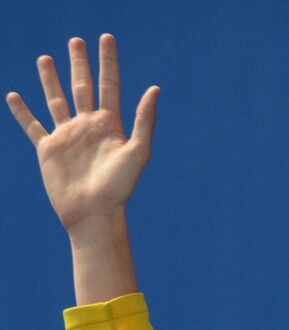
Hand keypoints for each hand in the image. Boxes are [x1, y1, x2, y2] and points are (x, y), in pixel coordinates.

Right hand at [6, 34, 157, 238]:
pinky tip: (14, 96)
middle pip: (82, 87)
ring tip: (45, 58)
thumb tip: (155, 89)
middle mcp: (87, 127)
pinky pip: (32, 126)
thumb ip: (144, 121)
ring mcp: (67, 137)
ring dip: (50, 79)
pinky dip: (22, 112)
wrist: (94, 214)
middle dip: (80, 64)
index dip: (108, 62)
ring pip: (56, 100)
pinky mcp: (48, 150)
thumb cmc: (119, 188)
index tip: (106, 38)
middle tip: (76, 41)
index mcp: (109, 125)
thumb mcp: (137, 152)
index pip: (109, 85)